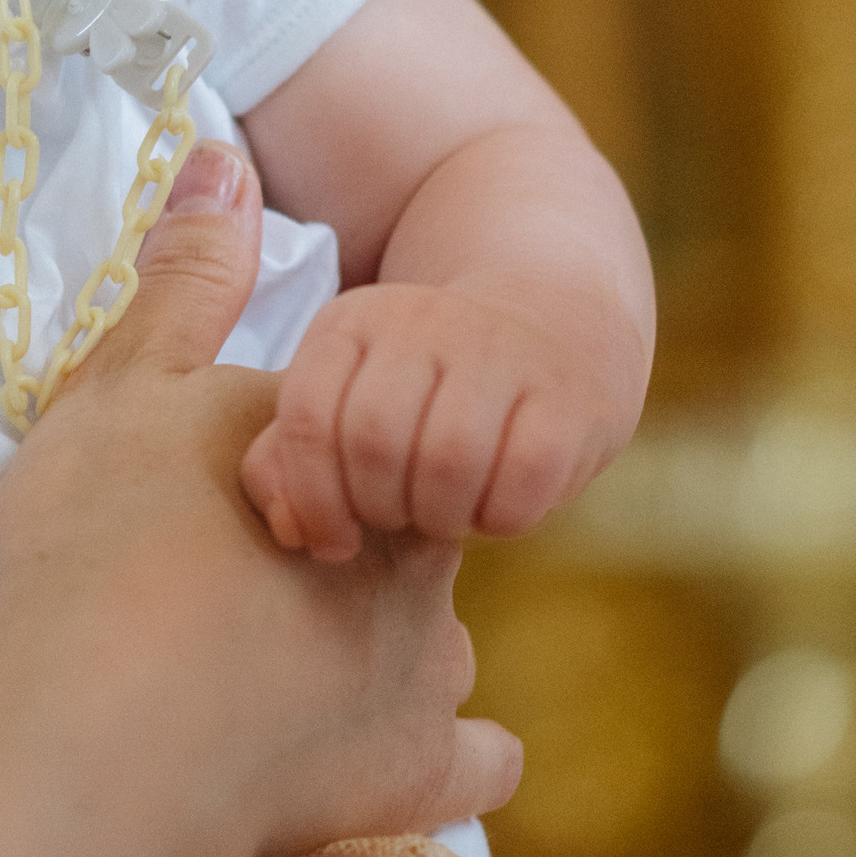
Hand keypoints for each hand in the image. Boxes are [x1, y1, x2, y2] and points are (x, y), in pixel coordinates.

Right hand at [0, 156, 490, 856]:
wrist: (108, 729)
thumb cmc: (108, 542)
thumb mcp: (129, 385)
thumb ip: (190, 278)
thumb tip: (226, 156)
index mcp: (357, 460)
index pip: (375, 444)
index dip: (322, 469)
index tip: (260, 500)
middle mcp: (415, 560)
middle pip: (413, 547)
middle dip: (362, 564)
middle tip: (269, 591)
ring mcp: (423, 677)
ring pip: (446, 656)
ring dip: (399, 664)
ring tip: (312, 686)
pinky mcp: (409, 779)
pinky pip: (476, 765)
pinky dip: (459, 764)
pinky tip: (425, 766)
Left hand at [242, 277, 634, 561]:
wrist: (547, 336)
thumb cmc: (422, 401)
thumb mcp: (343, 410)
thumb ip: (286, 464)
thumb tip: (292, 529)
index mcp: (351, 322)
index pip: (306, 418)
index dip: (314, 498)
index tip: (337, 538)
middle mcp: (422, 318)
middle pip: (375, 441)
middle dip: (382, 507)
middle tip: (403, 515)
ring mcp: (502, 347)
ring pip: (448, 460)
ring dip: (441, 516)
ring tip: (446, 511)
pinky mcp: (569, 395)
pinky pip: (524, 480)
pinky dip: (502, 518)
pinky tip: (497, 506)